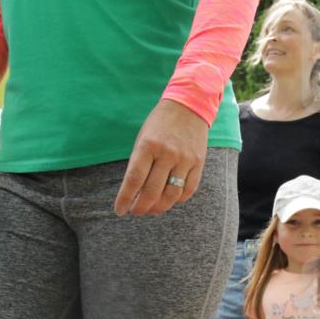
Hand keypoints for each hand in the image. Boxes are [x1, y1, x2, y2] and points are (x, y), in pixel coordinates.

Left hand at [114, 99, 206, 216]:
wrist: (188, 106)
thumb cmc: (160, 123)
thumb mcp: (143, 138)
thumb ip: (139, 163)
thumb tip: (135, 191)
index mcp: (148, 146)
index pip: (134, 180)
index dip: (125, 199)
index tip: (120, 210)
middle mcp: (167, 153)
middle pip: (152, 191)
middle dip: (141, 207)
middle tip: (136, 212)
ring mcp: (185, 159)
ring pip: (171, 194)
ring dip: (160, 207)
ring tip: (152, 210)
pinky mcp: (198, 162)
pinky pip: (189, 189)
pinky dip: (178, 199)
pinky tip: (170, 199)